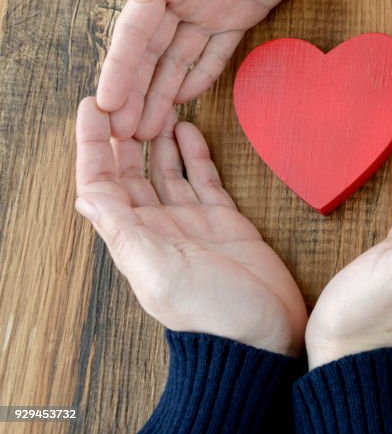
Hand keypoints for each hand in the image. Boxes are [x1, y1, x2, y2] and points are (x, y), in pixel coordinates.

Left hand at [74, 98, 307, 356]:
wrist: (264, 337)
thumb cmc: (213, 314)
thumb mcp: (160, 273)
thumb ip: (124, 232)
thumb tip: (85, 196)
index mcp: (135, 238)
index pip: (102, 183)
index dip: (92, 145)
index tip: (93, 106)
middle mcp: (158, 227)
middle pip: (131, 171)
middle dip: (124, 134)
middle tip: (127, 95)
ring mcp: (191, 223)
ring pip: (166, 170)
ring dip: (158, 138)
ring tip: (158, 104)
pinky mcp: (225, 221)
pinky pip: (203, 179)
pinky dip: (194, 154)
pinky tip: (189, 131)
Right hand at [97, 0, 330, 139]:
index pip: (136, 30)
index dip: (120, 67)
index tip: (106, 102)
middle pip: (152, 52)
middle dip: (135, 92)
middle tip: (122, 133)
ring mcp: (211, 6)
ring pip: (178, 58)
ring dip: (161, 92)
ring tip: (146, 130)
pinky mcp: (241, 13)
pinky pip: (214, 52)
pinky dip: (198, 76)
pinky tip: (184, 101)